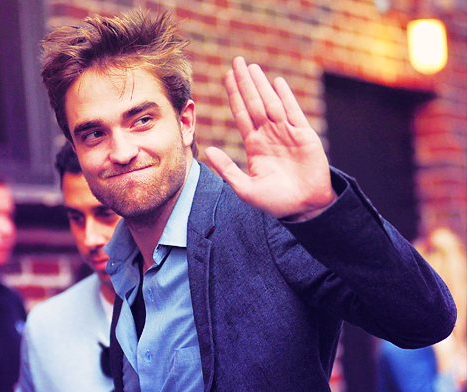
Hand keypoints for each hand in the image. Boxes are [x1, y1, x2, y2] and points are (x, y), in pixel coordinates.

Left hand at [205, 56, 335, 220]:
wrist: (305, 207)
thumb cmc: (276, 201)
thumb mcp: (246, 189)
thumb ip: (228, 169)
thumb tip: (208, 151)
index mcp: (255, 146)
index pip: (242, 115)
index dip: (234, 96)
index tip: (226, 78)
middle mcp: (269, 136)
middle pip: (254, 104)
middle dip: (245, 83)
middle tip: (237, 62)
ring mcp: (287, 134)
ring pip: (271, 103)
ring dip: (262, 85)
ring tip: (252, 67)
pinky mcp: (304, 136)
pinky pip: (293, 112)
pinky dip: (286, 97)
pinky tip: (277, 83)